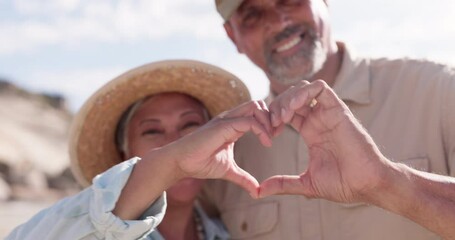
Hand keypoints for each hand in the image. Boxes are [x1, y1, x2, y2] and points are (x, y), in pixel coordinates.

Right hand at [169, 100, 272, 197]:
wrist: (181, 163)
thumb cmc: (200, 163)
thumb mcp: (228, 171)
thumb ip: (243, 178)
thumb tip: (256, 191)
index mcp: (233, 125)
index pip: (256, 112)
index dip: (269, 122)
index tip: (274, 139)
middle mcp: (231, 118)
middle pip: (258, 104)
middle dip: (272, 117)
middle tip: (276, 135)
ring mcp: (227, 119)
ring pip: (256, 107)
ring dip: (269, 121)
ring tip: (271, 139)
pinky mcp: (224, 125)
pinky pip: (250, 121)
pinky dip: (262, 130)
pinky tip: (266, 143)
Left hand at [260, 80, 387, 202]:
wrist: (366, 184)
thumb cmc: (343, 184)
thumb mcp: (306, 183)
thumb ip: (283, 184)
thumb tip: (260, 191)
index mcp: (311, 132)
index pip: (287, 112)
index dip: (273, 118)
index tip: (267, 135)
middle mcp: (318, 119)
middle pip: (291, 97)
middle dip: (276, 106)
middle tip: (272, 124)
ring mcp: (328, 113)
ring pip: (303, 88)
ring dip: (287, 99)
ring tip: (281, 118)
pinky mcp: (338, 109)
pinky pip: (319, 87)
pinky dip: (302, 93)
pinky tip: (293, 110)